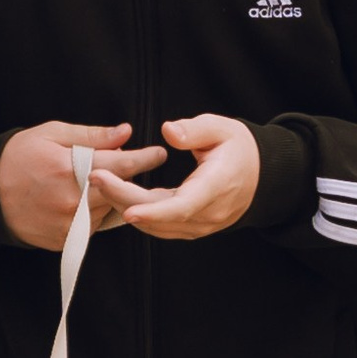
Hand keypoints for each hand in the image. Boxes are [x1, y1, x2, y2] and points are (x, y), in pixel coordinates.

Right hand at [0, 121, 159, 247]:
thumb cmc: (18, 158)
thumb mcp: (51, 135)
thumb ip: (92, 135)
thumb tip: (126, 132)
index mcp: (71, 170)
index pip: (122, 164)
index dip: (145, 158)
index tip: (160, 153)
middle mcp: (73, 201)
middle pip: (121, 190)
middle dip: (130, 177)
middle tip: (135, 165)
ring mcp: (70, 225)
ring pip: (111, 211)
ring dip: (114, 197)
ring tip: (101, 182)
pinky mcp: (65, 240)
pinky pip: (96, 227)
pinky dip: (98, 213)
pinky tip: (88, 200)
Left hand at [114, 114, 260, 238]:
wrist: (261, 175)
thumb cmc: (239, 150)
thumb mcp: (223, 129)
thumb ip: (195, 130)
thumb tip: (169, 131)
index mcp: (217, 186)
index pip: (183, 206)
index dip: (154, 211)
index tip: (128, 209)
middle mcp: (210, 212)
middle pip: (162, 217)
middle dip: (124, 199)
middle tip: (95, 177)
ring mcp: (202, 225)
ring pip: (158, 226)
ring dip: (127, 207)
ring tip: (101, 183)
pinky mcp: (193, 228)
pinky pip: (162, 227)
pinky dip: (140, 214)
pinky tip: (120, 196)